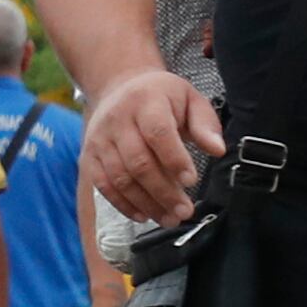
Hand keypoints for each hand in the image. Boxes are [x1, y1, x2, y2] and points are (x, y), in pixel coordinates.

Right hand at [83, 66, 225, 226]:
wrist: (118, 88)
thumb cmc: (162, 97)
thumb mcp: (190, 99)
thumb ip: (205, 124)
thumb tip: (218, 150)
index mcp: (145, 101)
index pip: (157, 132)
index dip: (174, 159)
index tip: (191, 181)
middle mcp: (117, 119)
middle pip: (138, 162)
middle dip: (163, 192)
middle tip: (185, 211)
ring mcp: (99, 139)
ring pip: (120, 178)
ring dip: (146, 203)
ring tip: (169, 218)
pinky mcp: (89, 156)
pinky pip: (103, 185)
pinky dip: (123, 204)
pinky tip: (143, 215)